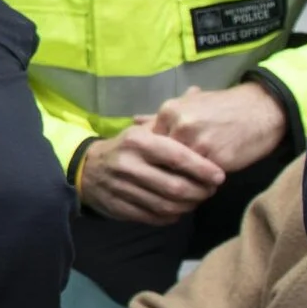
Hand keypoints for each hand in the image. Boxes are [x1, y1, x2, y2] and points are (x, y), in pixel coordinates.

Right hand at [76, 123, 225, 224]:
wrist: (87, 169)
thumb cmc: (125, 147)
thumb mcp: (143, 130)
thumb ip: (170, 119)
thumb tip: (197, 91)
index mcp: (138, 141)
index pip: (177, 157)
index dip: (202, 169)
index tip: (219, 176)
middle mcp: (129, 165)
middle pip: (174, 186)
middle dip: (199, 192)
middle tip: (210, 191)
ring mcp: (122, 188)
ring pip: (165, 205)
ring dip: (188, 206)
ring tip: (197, 200)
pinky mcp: (119, 207)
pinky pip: (153, 217)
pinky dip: (171, 216)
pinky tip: (178, 210)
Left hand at [149, 83, 285, 174]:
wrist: (262, 109)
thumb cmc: (223, 107)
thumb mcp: (190, 104)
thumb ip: (161, 116)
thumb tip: (135, 121)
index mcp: (169, 111)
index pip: (148, 143)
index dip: (152, 158)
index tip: (155, 166)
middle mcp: (180, 125)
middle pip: (160, 160)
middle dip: (163, 172)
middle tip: (166, 181)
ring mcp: (198, 142)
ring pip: (179, 172)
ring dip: (181, 182)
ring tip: (184, 187)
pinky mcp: (216, 159)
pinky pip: (200, 179)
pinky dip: (199, 185)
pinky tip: (201, 186)